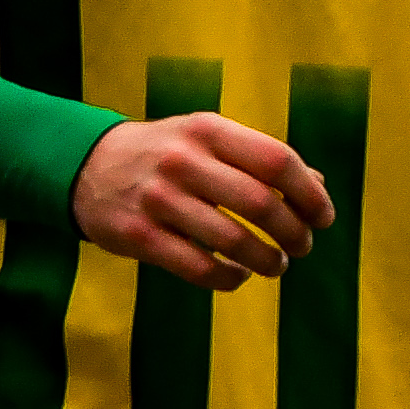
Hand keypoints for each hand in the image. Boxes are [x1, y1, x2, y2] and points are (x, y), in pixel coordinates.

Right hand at [69, 111, 330, 290]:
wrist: (86, 166)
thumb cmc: (164, 153)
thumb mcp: (206, 139)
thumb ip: (258, 159)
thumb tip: (318, 187)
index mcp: (207, 130)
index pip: (277, 161)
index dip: (310, 195)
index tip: (323, 218)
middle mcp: (183, 160)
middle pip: (262, 204)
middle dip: (294, 233)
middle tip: (300, 247)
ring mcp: (158, 199)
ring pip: (234, 242)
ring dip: (267, 261)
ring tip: (275, 265)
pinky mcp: (139, 236)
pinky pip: (200, 269)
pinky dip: (230, 278)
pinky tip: (237, 275)